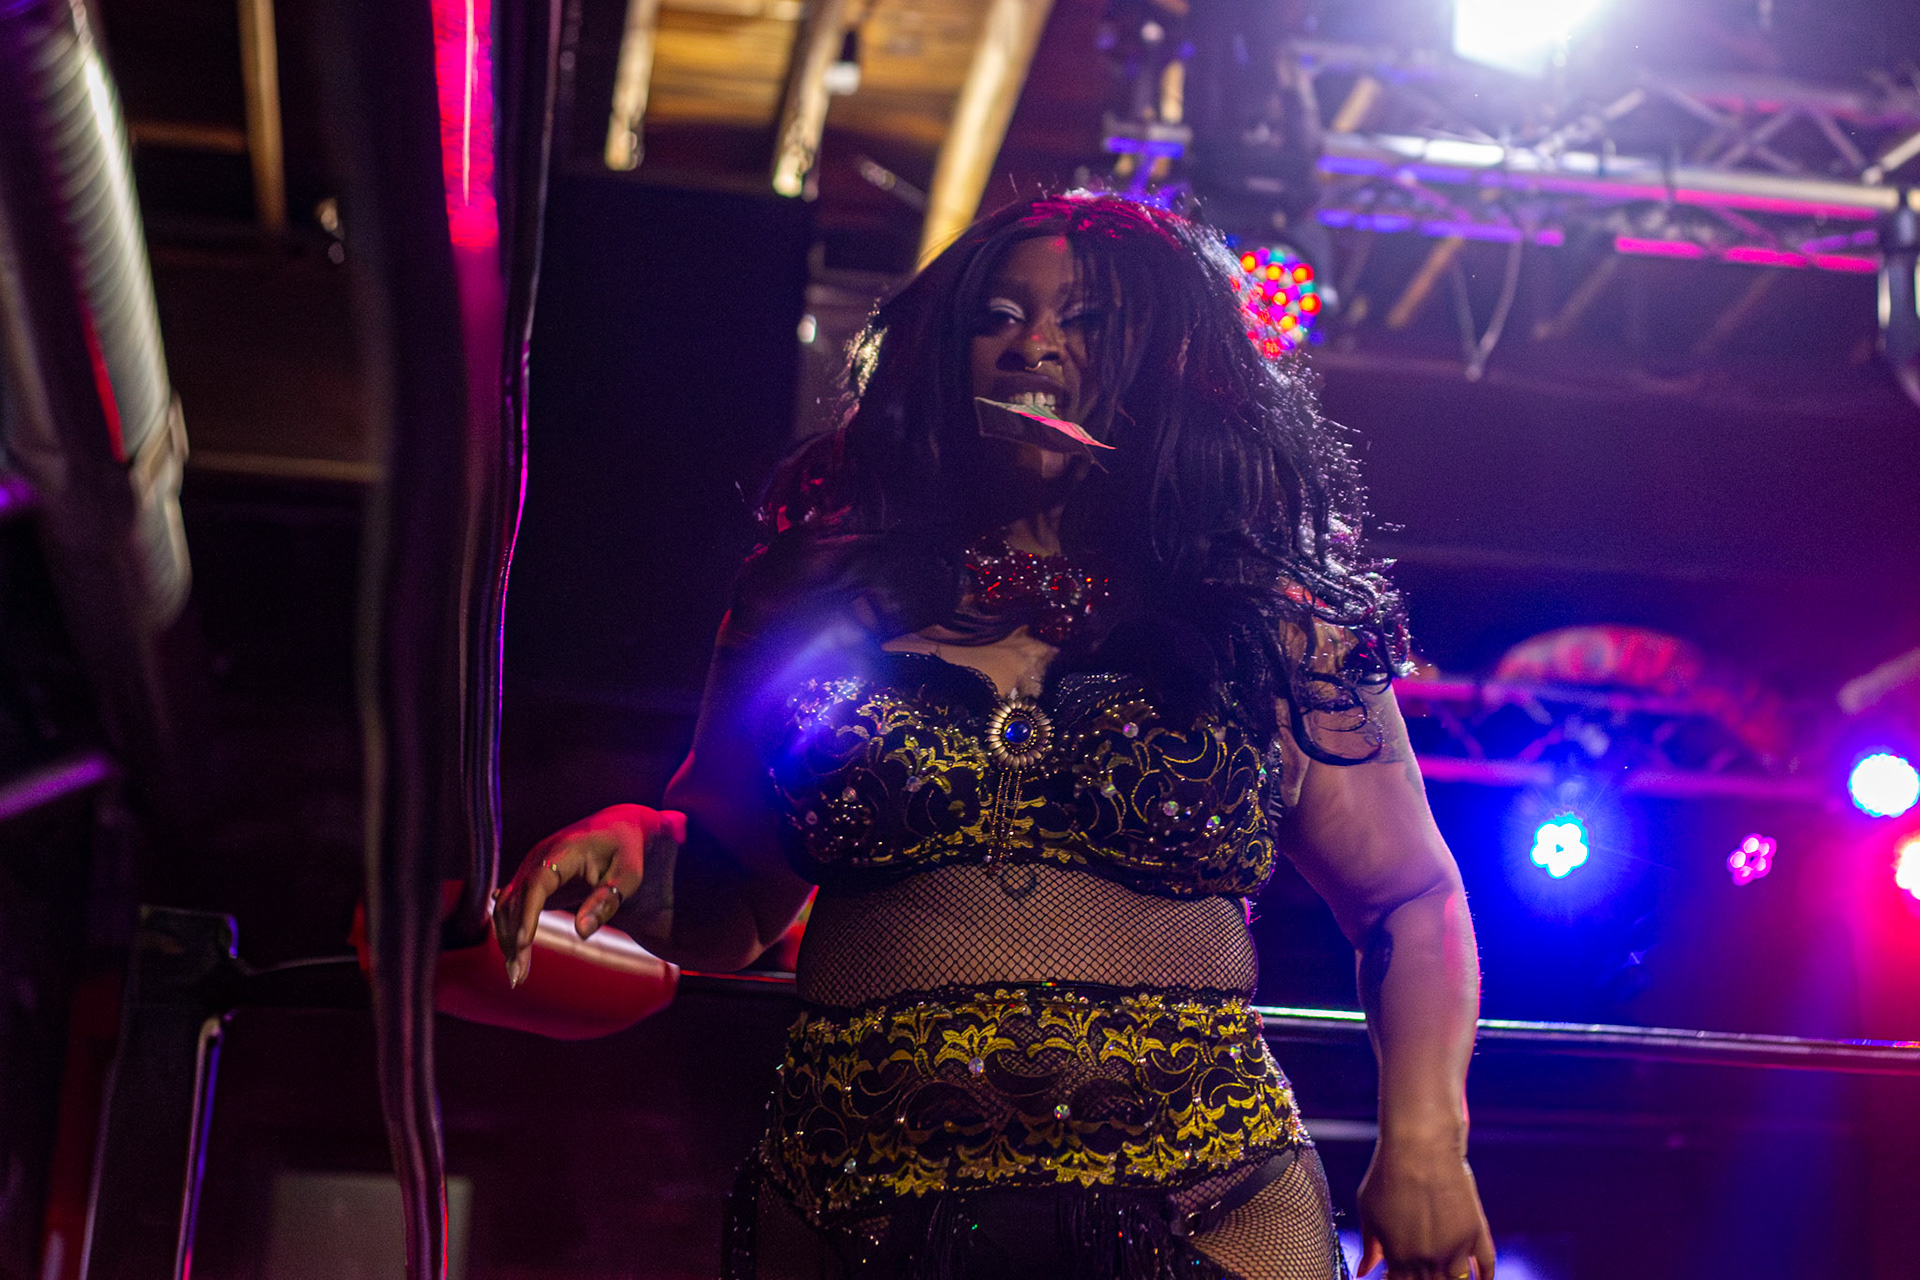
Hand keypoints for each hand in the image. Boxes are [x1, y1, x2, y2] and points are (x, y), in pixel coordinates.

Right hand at [492, 804, 663, 986]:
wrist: (617, 829)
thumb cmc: (626, 853)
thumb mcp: (629, 876)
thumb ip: (607, 901)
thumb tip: (582, 933)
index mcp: (564, 850)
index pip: (538, 883)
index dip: (528, 913)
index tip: (523, 943)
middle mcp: (539, 857)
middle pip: (515, 899)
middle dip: (514, 938)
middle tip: (518, 977)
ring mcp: (530, 867)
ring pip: (506, 905)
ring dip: (508, 939)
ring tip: (517, 975)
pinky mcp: (529, 879)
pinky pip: (510, 905)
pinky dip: (510, 930)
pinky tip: (513, 956)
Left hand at [1356, 1138, 1494, 1279]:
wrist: (1420, 1146)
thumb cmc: (1388, 1175)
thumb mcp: (1369, 1210)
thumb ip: (1370, 1246)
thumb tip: (1366, 1272)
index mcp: (1399, 1256)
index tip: (1395, 1272)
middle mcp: (1430, 1258)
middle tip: (1417, 1268)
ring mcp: (1456, 1247)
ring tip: (1440, 1271)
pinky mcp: (1476, 1232)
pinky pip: (1487, 1268)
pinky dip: (1484, 1278)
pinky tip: (1477, 1279)